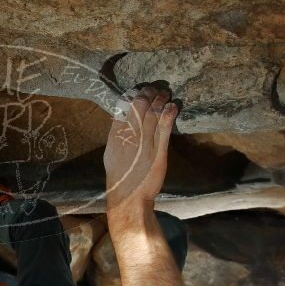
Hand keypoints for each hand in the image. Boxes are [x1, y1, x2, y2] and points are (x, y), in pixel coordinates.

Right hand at [104, 86, 177, 209]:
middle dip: (148, 93)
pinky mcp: (158, 152)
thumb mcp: (111, 153)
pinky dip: (169, 115)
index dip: (132, 95)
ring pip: (153, 113)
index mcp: (115, 136)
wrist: (129, 196)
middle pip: (139, 106)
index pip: (122, 107)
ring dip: (160, 100)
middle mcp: (129, 137)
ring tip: (164, 93)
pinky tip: (173, 106)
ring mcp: (144, 144)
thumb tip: (121, 119)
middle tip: (154, 89)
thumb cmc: (120, 176)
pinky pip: (165, 129)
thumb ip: (117, 135)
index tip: (138, 91)